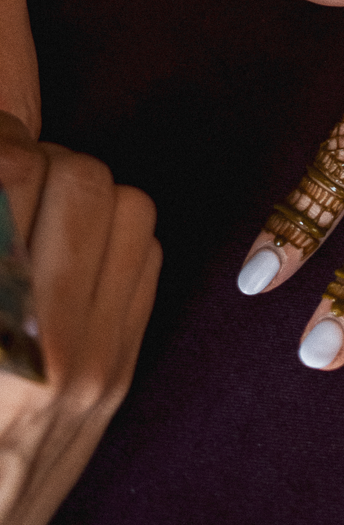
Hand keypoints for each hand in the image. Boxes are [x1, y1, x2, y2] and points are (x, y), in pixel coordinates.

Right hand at [0, 114, 160, 524]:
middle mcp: (44, 340)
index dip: (1, 147)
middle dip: (43, 165)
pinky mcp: (120, 377)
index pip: (16, 168)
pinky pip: (147, 257)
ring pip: (130, 207)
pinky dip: (114, 243)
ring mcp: (94, 360)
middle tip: (10, 185)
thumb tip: (7, 149)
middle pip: (83, 176)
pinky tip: (68, 264)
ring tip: (39, 222)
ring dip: (86, 199)